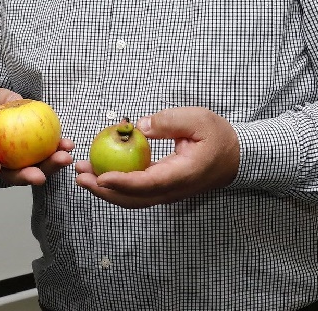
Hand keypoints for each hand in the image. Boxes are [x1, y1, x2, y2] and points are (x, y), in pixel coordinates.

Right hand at [0, 88, 73, 185]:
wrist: (13, 106)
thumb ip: (3, 99)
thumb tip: (14, 101)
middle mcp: (4, 160)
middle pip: (13, 174)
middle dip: (27, 177)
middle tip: (39, 177)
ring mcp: (23, 160)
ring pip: (35, 169)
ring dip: (51, 167)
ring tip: (64, 158)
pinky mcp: (39, 155)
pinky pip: (49, 156)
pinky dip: (59, 152)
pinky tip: (68, 145)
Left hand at [74, 106, 239, 207]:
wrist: (236, 157)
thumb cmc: (218, 136)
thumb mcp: (197, 119)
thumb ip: (168, 121)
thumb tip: (138, 126)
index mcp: (182, 174)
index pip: (148, 183)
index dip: (122, 182)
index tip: (100, 177)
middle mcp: (173, 190)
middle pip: (134, 198)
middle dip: (104, 190)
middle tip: (80, 175)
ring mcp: (168, 192)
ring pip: (133, 199)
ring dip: (107, 190)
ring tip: (83, 174)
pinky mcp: (164, 189)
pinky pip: (137, 192)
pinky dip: (117, 185)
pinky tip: (101, 172)